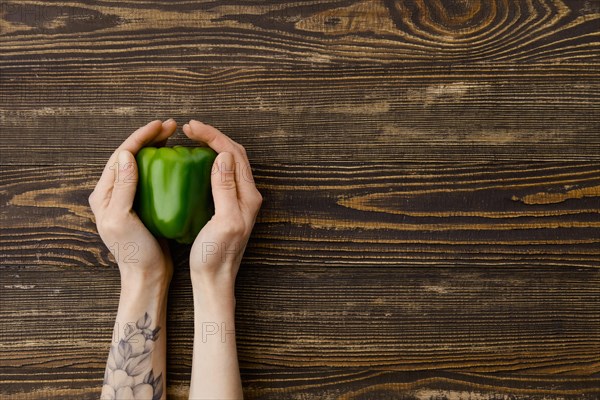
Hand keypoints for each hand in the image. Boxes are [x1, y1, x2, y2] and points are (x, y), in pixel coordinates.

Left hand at [89, 119, 176, 283]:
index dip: (140, 137)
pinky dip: (162, 165)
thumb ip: (122, 188)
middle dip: (149, 137)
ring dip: (155, 148)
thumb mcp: (122, 219)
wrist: (146, 276)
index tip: (161, 125)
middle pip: (130, 156)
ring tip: (173, 137)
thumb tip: (125, 155)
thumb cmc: (134, 252)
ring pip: (141, 164)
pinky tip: (176, 162)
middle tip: (172, 126)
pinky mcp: (143, 206)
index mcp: (104, 194)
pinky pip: (151, 178)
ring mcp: (128, 199)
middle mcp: (113, 193)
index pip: (121, 155)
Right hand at [182, 120, 261, 289]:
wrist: (214, 281)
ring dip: (213, 146)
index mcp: (248, 196)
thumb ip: (226, 188)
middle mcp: (247, 195)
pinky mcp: (227, 207)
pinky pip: (221, 175)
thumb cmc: (217, 256)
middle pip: (234, 154)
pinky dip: (209, 162)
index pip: (234, 154)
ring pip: (229, 163)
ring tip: (192, 139)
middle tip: (189, 128)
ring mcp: (238, 201)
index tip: (191, 128)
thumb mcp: (224, 221)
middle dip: (213, 136)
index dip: (214, 136)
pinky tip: (194, 163)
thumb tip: (224, 155)